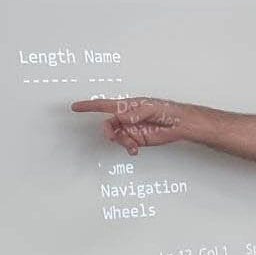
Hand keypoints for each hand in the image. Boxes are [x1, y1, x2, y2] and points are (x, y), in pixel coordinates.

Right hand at [71, 97, 187, 155]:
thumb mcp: (151, 108)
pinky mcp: (137, 139)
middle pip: (108, 125)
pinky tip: (134, 149)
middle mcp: (126, 117)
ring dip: (122, 141)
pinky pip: (126, 144)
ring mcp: (131, 129)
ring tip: (132, 144)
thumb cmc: (166, 110)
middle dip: (109, 132)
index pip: (104, 105)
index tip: (76, 106)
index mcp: (127, 106)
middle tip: (113, 136)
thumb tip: (124, 117)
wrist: (179, 124)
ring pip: (117, 137)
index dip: (89, 106)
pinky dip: (128, 148)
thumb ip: (136, 113)